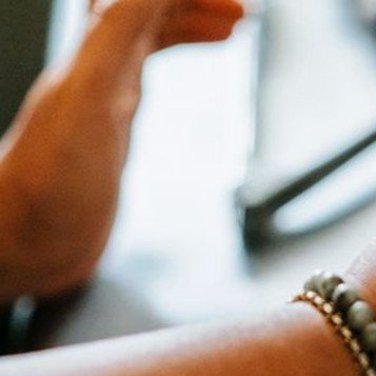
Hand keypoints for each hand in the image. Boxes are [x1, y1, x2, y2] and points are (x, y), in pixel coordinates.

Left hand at [0, 0, 243, 301]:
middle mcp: (98, 67)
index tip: (228, 0)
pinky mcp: (111, 134)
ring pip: (151, 38)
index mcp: (95, 51)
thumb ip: (120, 30)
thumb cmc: (46, 182)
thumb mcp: (92, 95)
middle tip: (241, 10)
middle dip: (196, 3)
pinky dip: (176, 66)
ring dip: (190, 26)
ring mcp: (105, 99)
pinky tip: (191, 82)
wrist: (22, 241)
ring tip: (232, 31)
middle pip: (150, 8)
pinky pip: (148, 77)